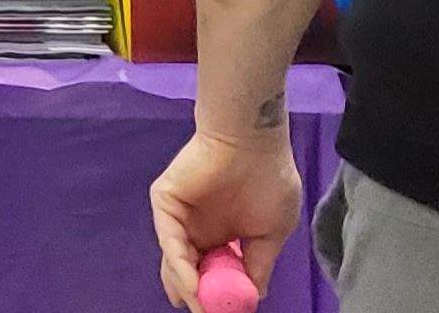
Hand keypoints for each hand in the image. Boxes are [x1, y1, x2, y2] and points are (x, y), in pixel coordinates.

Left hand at [153, 129, 302, 307]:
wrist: (255, 143)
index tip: (223, 312)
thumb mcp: (272, 233)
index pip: (213, 271)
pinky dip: (179, 266)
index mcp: (224, 235)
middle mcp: (199, 228)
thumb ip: (259, 263)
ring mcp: (180, 217)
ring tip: (198, 306)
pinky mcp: (165, 203)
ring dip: (187, 286)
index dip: (216, 293)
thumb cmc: (270, 181)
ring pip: (177, 259)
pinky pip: (169, 240)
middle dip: (197, 295)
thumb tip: (254, 295)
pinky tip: (192, 286)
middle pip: (190, 269)